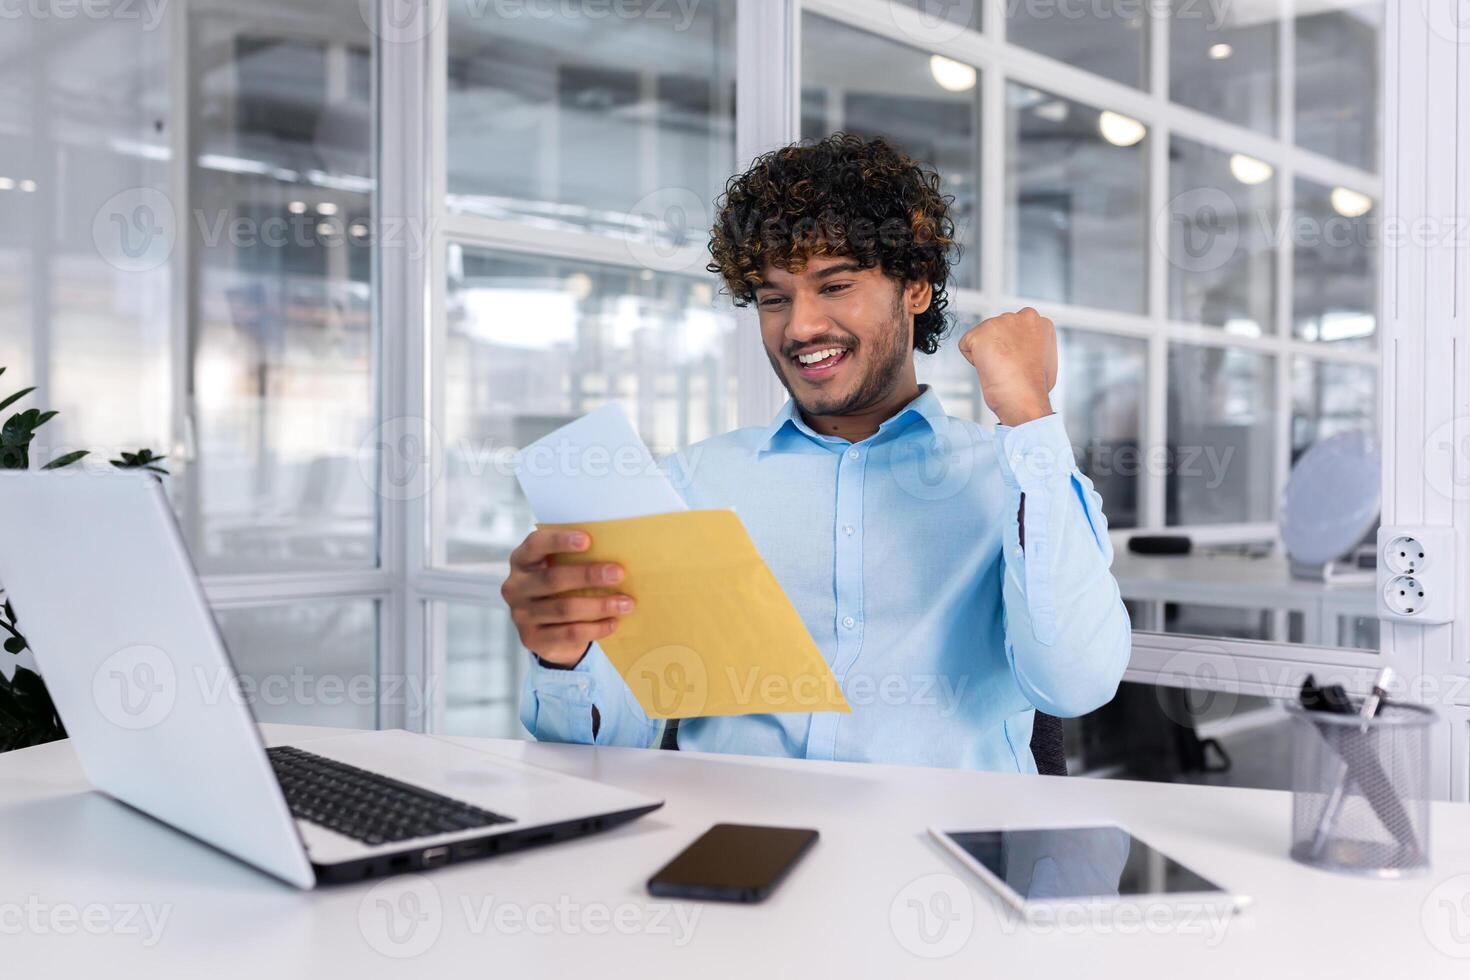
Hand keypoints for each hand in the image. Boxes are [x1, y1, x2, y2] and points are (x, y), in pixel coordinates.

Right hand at [500, 529, 633, 666]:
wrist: (549, 632)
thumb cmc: (562, 590)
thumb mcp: (562, 570)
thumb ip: (578, 560)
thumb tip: (620, 551)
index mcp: (522, 561)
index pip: (535, 544)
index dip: (559, 540)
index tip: (587, 540)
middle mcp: (516, 587)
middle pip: (553, 579)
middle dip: (589, 576)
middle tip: (619, 574)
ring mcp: (521, 615)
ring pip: (564, 609)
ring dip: (599, 605)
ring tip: (626, 603)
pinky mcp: (532, 639)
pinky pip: (569, 633)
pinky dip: (595, 628)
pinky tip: (614, 623)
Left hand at [957, 307, 1056, 426]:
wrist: (1024, 397)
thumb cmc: (1035, 387)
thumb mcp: (1044, 361)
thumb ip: (1032, 348)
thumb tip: (1022, 353)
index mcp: (1039, 322)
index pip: (1015, 328)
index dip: (1013, 348)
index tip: (1017, 361)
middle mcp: (1022, 316)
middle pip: (997, 329)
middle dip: (998, 347)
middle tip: (1007, 367)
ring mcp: (1000, 322)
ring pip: (982, 337)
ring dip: (986, 353)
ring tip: (1000, 369)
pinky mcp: (980, 332)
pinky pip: (965, 345)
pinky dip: (972, 360)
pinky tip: (989, 368)